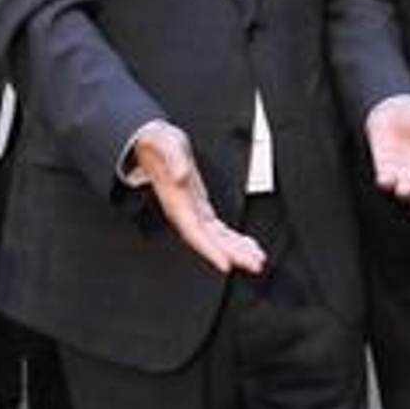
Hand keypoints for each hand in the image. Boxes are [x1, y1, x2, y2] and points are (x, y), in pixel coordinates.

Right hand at [132, 122, 265, 275]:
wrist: (153, 144)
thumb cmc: (158, 144)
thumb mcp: (164, 143)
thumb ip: (173, 158)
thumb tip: (180, 175)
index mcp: (176, 203)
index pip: (194, 232)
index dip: (210, 250)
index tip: (226, 264)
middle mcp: (185, 213)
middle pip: (210, 241)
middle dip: (232, 255)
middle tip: (255, 265)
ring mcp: (194, 212)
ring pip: (217, 238)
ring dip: (237, 250)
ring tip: (257, 260)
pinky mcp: (201, 208)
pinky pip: (219, 229)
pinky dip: (234, 239)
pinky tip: (248, 246)